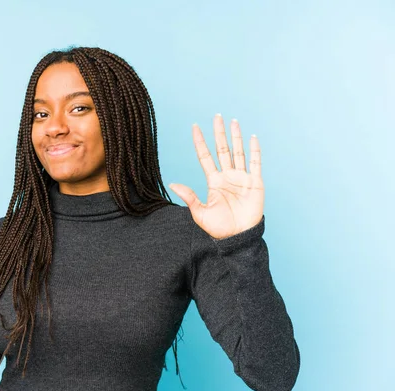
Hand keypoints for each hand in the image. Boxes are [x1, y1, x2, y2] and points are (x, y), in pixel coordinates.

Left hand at [169, 114, 264, 239]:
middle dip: (219, 133)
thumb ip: (189, 196)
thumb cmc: (219, 228)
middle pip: (222, 149)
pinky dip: (254, 150)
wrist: (238, 238)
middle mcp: (227, 176)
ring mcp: (241, 178)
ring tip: (233, 121)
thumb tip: (173, 184)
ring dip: (236, 137)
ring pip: (238, 152)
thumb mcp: (200, 212)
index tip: (195, 127)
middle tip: (216, 116)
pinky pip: (255, 163)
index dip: (200, 142)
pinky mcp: (255, 183)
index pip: (205, 156)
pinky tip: (252, 137)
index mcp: (213, 181)